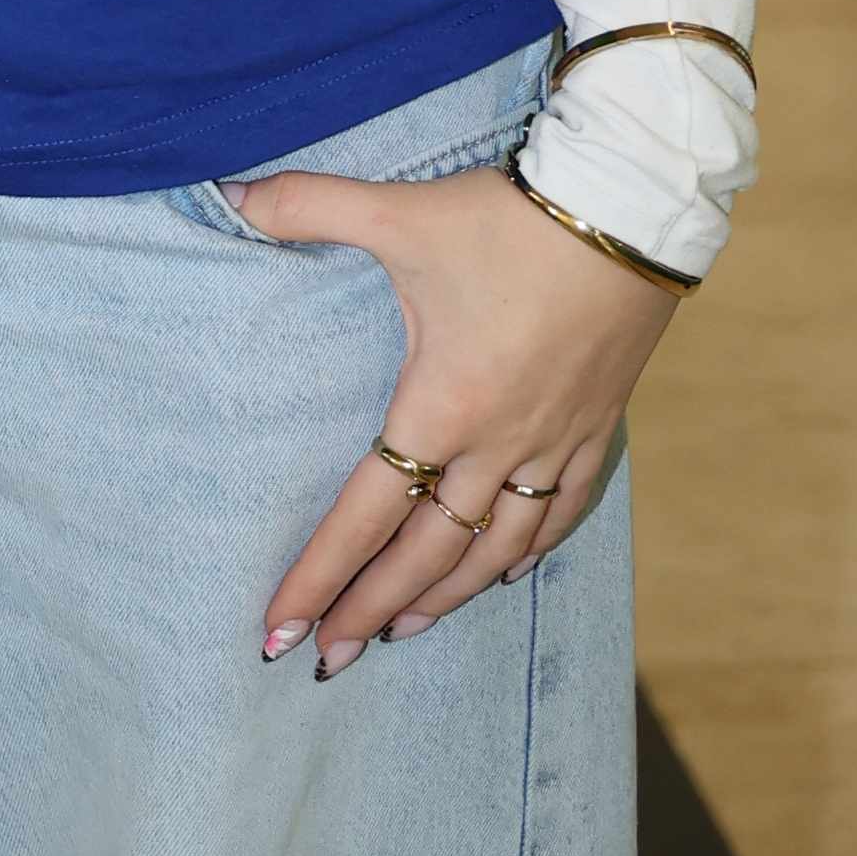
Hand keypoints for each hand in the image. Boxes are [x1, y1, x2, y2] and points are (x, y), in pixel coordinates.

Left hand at [235, 156, 681, 674]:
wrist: (627, 210)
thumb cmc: (506, 220)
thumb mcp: (397, 212)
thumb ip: (305, 205)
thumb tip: (229, 194)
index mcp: (441, 406)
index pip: (365, 514)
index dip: (319, 575)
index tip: (281, 632)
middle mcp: (497, 445)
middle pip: (427, 553)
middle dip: (373, 610)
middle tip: (332, 661)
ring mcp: (553, 443)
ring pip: (496, 549)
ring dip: (446, 596)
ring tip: (403, 633)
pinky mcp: (597, 429)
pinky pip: (562, 513)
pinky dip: (529, 553)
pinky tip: (505, 574)